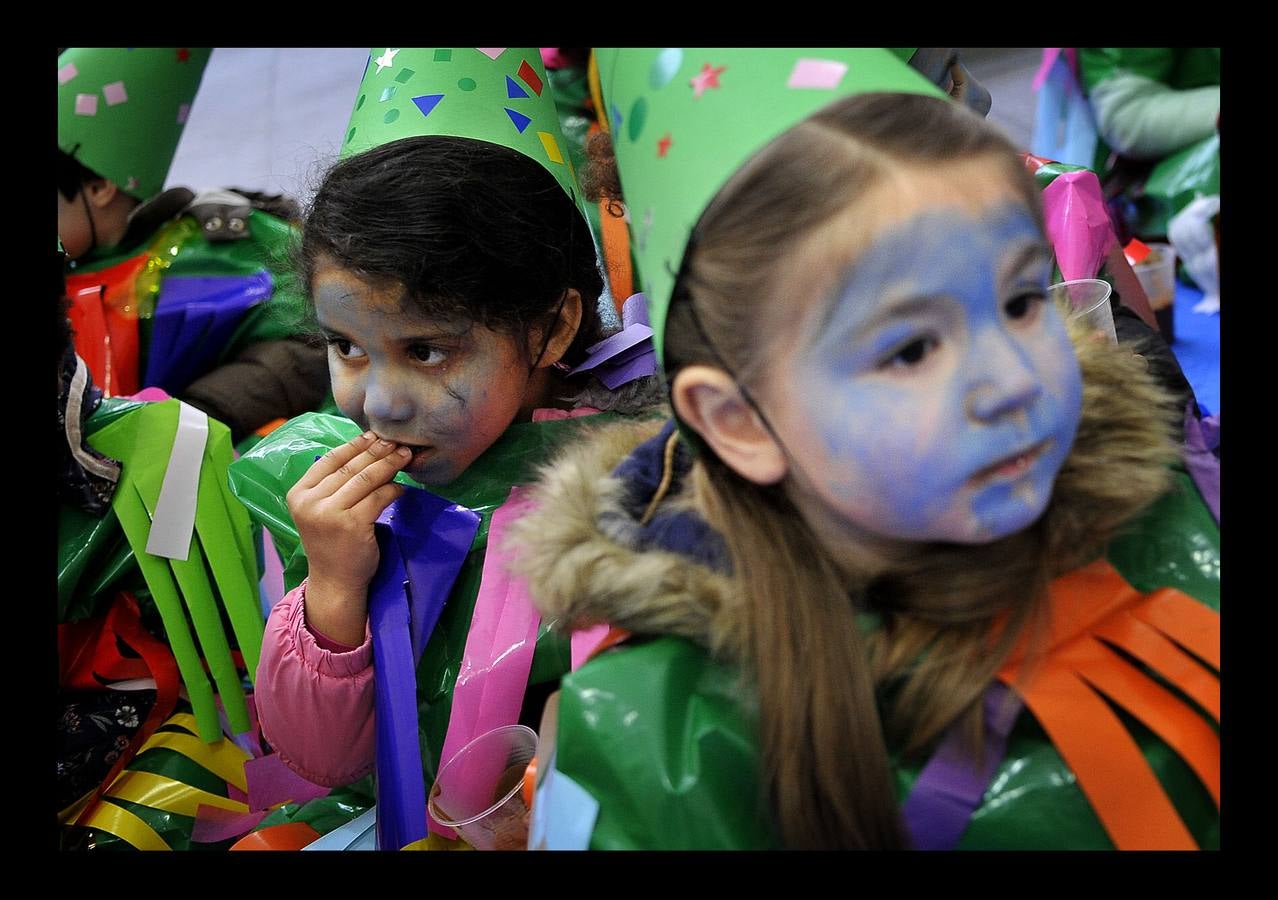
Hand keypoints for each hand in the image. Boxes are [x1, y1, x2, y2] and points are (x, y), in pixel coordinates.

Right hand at [286, 432, 410, 644]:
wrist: (334, 581)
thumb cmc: (332, 543)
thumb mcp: (322, 510)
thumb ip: (333, 484)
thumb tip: (368, 449)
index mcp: (298, 493)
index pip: (330, 460)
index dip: (354, 445)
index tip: (374, 435)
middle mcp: (310, 502)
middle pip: (350, 467)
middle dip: (376, 451)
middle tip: (397, 442)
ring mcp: (330, 514)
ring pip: (365, 479)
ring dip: (388, 464)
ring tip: (404, 456)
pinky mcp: (352, 525)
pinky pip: (378, 497)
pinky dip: (393, 488)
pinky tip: (401, 486)